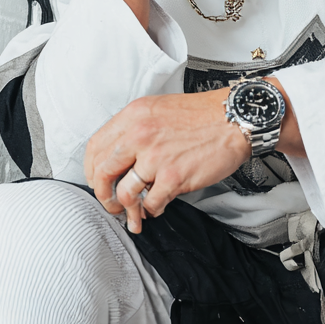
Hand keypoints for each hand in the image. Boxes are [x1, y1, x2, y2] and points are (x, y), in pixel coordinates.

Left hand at [84, 89, 251, 233]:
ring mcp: (155, 157)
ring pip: (125, 193)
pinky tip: (157, 207)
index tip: (97, 181)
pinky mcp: (173, 176)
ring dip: (127, 209)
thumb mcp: (158, 109)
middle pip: (103, 172)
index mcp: (133, 117)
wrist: (233, 118)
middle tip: (111, 203)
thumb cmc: (201, 115)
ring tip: (135, 214)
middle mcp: (139, 135)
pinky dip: (152, 210)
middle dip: (103, 194)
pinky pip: (152, 203)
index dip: (91, 170)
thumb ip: (135, 129)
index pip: (95, 147)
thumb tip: (119, 156)